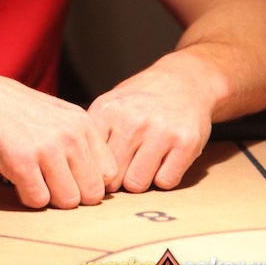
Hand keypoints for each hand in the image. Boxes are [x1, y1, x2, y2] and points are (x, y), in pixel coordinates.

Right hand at [0, 64, 116, 208]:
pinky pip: (38, 201)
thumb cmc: (12, 108)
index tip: (72, 180)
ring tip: (33, 177)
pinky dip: (27, 196)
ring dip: (49, 197)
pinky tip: (16, 177)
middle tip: (50, 183)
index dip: (91, 183)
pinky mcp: (20, 162)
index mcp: (81, 122)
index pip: (109, 173)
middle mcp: (69, 134)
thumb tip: (100, 180)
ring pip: (68, 201)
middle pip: (92, 193)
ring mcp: (46, 148)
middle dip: (72, 195)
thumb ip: (78, 140)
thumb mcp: (55, 114)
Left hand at [87, 54, 212, 193]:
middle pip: (112, 177)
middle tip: (126, 167)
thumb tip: (79, 173)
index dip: (95, 172)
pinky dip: (164, 177)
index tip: (102, 170)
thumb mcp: (110, 104)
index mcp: (107, 110)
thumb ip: (94, 135)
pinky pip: (165, 182)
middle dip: (117, 180)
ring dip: (141, 180)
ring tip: (144, 161)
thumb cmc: (141, 99)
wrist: (184, 79)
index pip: (90, 161)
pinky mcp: (185, 143)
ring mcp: (160, 132)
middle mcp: (132, 121)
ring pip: (137, 184)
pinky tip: (164, 159)